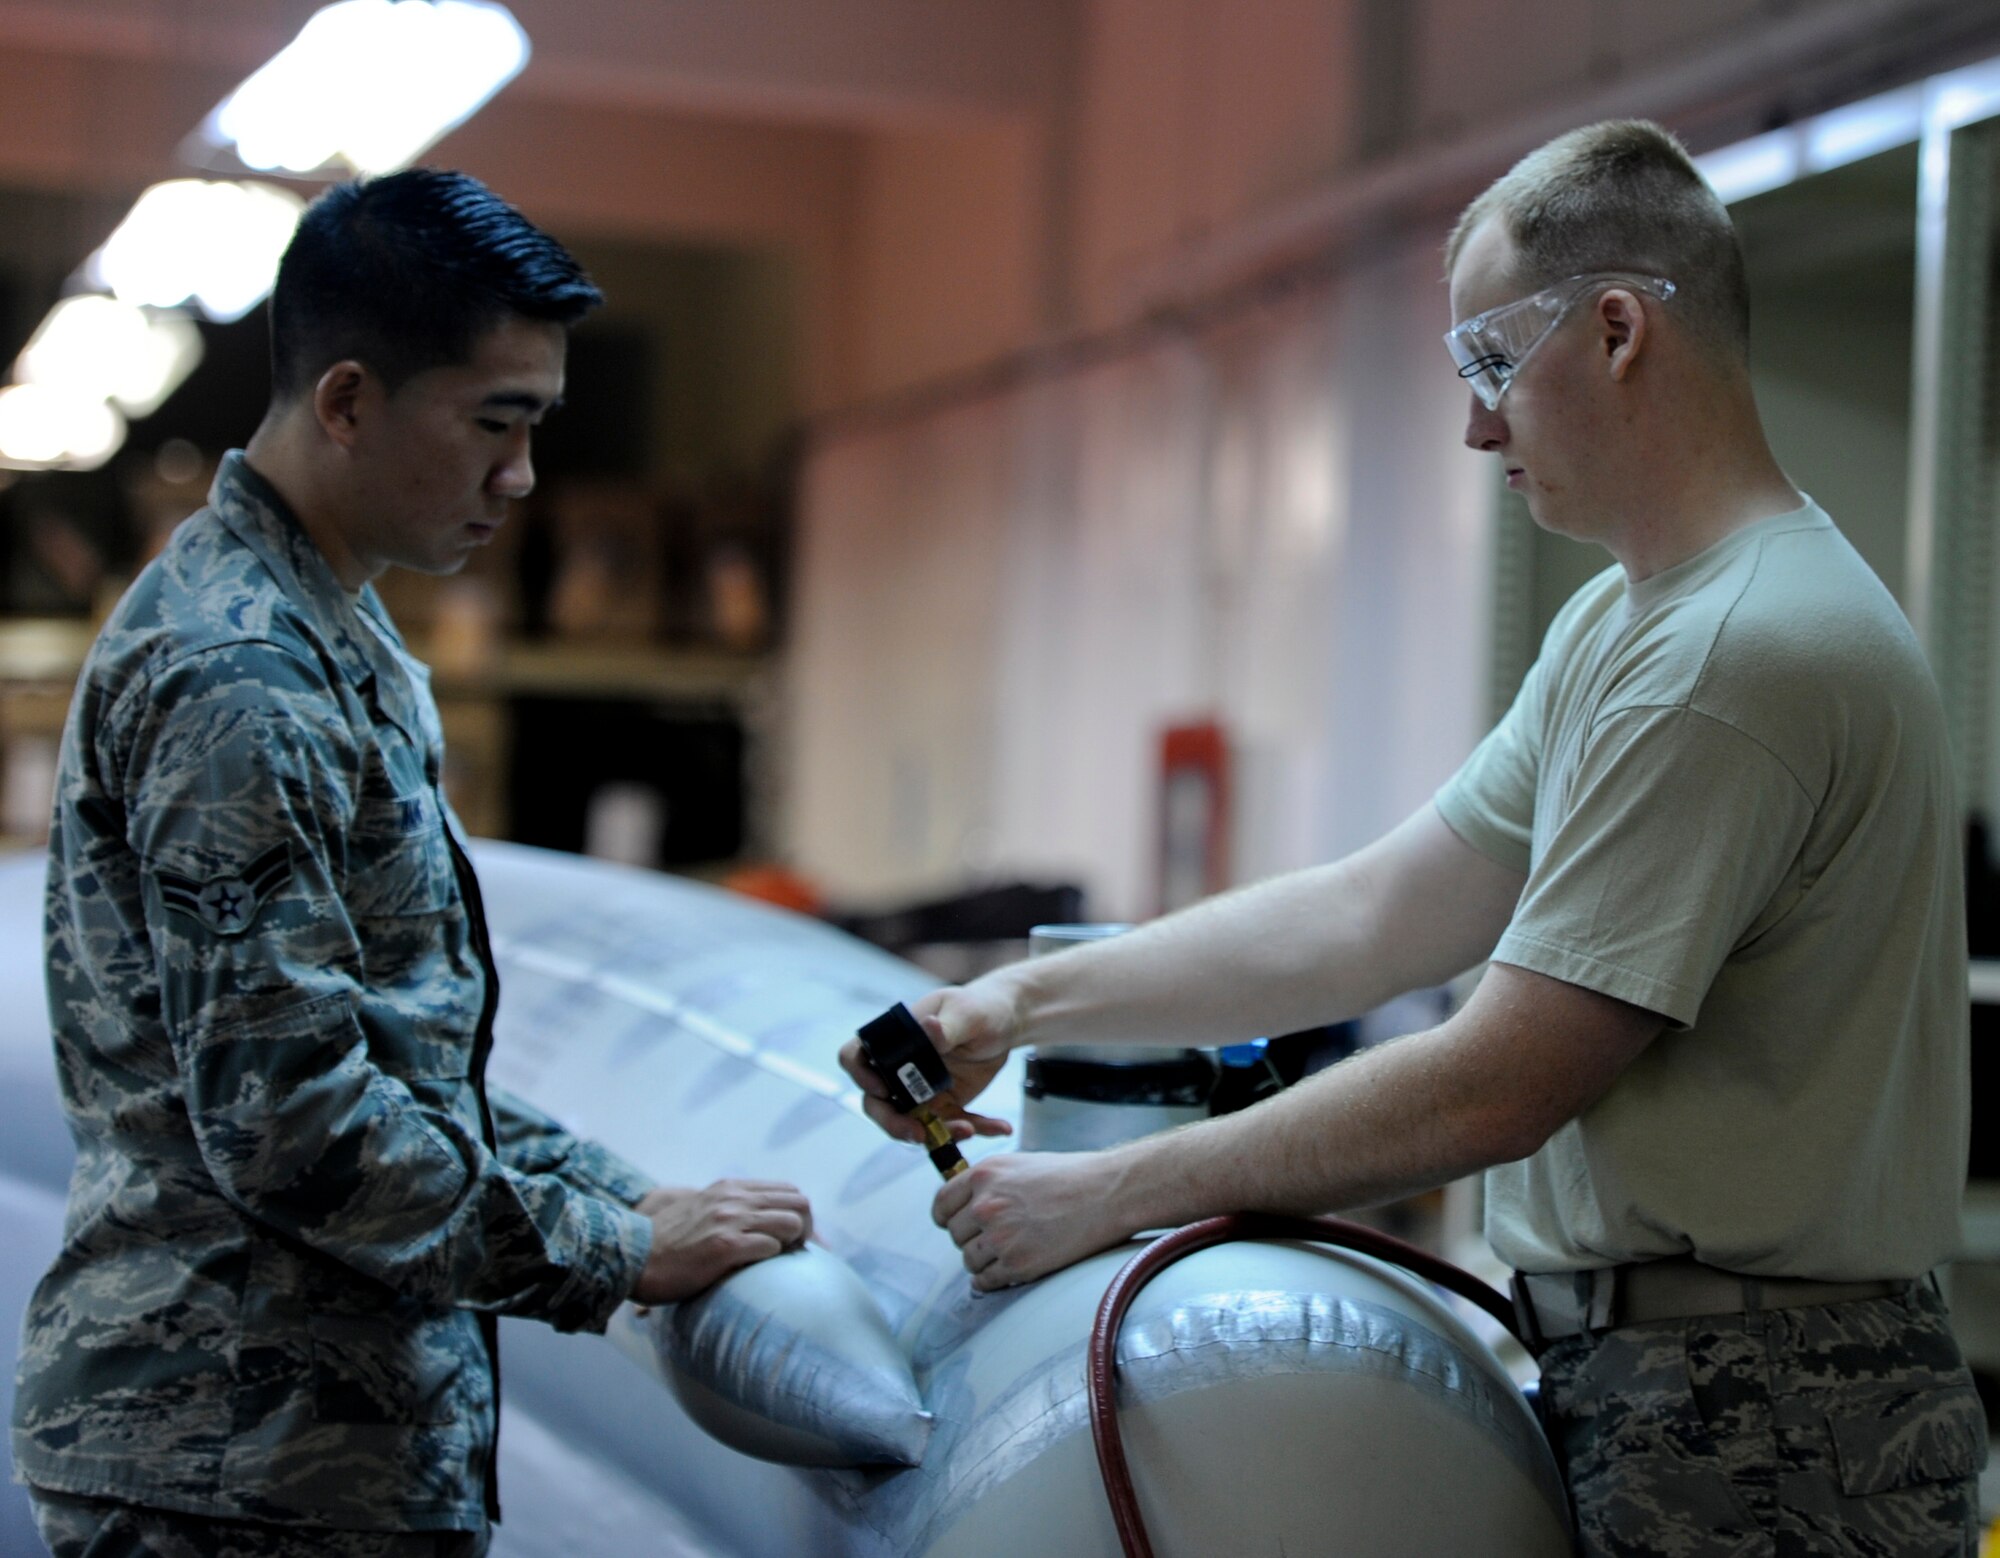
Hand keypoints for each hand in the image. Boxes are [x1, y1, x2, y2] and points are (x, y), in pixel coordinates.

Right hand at [629, 1180, 811, 1305]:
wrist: (632, 1257)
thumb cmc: (667, 1245)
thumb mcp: (701, 1212)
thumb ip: (729, 1211)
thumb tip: (760, 1227)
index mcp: (730, 1188)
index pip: (788, 1190)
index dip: (798, 1216)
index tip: (795, 1240)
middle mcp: (734, 1198)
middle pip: (799, 1202)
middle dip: (805, 1230)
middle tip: (793, 1255)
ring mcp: (730, 1220)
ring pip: (792, 1222)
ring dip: (792, 1245)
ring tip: (777, 1264)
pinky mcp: (724, 1245)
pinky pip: (771, 1247)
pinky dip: (772, 1260)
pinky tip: (757, 1270)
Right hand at [838, 984, 1016, 1145]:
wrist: (1006, 1023)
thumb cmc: (980, 1007)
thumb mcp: (967, 1014)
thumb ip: (947, 1027)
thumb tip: (928, 1027)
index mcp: (894, 1039)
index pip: (856, 1057)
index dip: (859, 1075)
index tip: (880, 1089)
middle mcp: (900, 1068)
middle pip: (877, 1103)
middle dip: (893, 1124)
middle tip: (918, 1134)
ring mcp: (920, 1091)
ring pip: (913, 1123)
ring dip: (939, 1133)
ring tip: (970, 1129)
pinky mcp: (945, 1105)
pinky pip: (951, 1126)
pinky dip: (974, 1130)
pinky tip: (1000, 1126)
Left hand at [933, 1150, 1128, 1290]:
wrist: (1107, 1193)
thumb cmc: (1070, 1177)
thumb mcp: (1019, 1166)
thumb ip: (988, 1184)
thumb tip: (966, 1205)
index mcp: (985, 1176)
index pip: (941, 1205)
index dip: (947, 1217)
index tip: (955, 1225)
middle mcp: (986, 1205)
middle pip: (955, 1235)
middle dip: (970, 1239)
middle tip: (993, 1238)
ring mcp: (1000, 1236)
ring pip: (969, 1260)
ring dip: (982, 1261)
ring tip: (1006, 1253)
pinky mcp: (1018, 1264)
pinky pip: (986, 1281)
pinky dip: (992, 1281)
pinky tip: (1005, 1271)